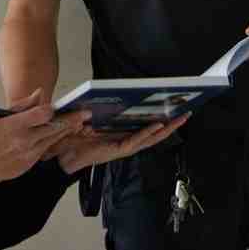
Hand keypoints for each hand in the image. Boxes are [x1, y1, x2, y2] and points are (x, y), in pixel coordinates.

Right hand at [0, 90, 88, 185]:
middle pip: (54, 126)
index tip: (60, 106)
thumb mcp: (2, 118)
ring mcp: (31, 152)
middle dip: (72, 119)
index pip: (42, 113)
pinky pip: (50, 148)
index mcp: (16, 125)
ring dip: (69, 130)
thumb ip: (24, 105)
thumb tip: (40, 93)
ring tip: (81, 122)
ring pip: (55, 138)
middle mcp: (25, 139)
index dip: (53, 109)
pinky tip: (66, 133)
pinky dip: (58, 140)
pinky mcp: (33, 162)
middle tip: (86, 113)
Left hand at [54, 113, 190, 174]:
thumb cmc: (73, 138)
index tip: (174, 109)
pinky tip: (159, 124)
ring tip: (181, 118)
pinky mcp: (118, 150)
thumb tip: (107, 94)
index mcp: (122, 135)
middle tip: (187, 113)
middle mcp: (126, 142)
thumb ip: (98, 110)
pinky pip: (137, 140)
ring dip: (167, 129)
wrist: (61, 155)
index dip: (162, 120)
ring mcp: (124, 147)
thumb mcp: (88, 119)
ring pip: (151, 138)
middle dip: (172, 124)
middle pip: (155, 134)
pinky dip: (148, 133)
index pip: (146, 127)